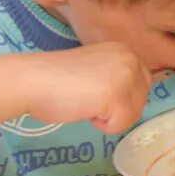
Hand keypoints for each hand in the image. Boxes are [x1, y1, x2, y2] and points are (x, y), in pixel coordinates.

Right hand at [23, 43, 152, 133]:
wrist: (31, 80)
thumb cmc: (56, 78)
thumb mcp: (98, 69)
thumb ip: (117, 77)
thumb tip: (131, 98)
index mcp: (125, 50)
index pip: (142, 84)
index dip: (120, 97)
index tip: (95, 92)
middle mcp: (131, 59)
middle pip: (141, 100)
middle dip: (117, 108)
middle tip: (89, 99)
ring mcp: (125, 76)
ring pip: (133, 114)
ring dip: (109, 117)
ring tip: (86, 102)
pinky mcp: (116, 96)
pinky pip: (120, 125)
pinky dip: (102, 125)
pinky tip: (84, 109)